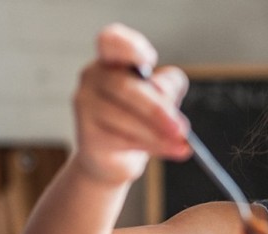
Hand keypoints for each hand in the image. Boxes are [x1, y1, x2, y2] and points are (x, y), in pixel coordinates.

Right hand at [70, 23, 192, 186]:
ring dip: (158, 133)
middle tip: (182, 128)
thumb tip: (162, 93)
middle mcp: (92, 77)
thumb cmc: (140, 119)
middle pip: (124, 86)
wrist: (114, 160)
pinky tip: (172, 150)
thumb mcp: (163, 96)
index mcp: (111, 60)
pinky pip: (123, 140)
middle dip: (157, 109)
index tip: (150, 60)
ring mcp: (85, 105)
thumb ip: (168, 85)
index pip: (110, 41)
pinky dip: (153, 146)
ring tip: (181, 143)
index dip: (129, 47)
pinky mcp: (87, 135)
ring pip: (124, 117)